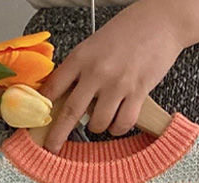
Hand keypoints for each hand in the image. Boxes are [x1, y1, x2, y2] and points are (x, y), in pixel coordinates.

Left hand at [37, 0, 198, 152]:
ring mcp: (117, 83)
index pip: (53, 88)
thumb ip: (78, 69)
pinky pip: (122, 123)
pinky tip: (118, 122)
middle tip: (52, 147)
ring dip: (97, 128)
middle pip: (69, 112)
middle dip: (57, 135)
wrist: (161, 20)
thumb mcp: (94, 44)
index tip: (37, 121)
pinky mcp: (138, 92)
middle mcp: (97, 71)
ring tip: (101, 119)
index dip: (42, 108)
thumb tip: (62, 96)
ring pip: (97, 123)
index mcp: (81, 57)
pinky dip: (118, 128)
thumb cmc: (128, 31)